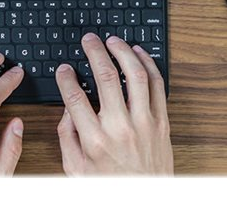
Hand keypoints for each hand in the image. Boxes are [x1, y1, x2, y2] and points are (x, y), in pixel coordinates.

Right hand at [55, 33, 173, 175]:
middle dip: (94, 51)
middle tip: (89, 39)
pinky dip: (148, 65)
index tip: (64, 69)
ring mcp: (144, 123)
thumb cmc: (110, 186)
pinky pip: (157, 86)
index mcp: (95, 140)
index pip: (75, 97)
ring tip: (113, 41)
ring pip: (135, 75)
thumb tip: (67, 108)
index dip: (66, 77)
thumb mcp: (75, 169)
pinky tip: (138, 54)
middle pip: (105, 77)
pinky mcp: (162, 123)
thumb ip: (67, 137)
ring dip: (123, 52)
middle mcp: (120, 128)